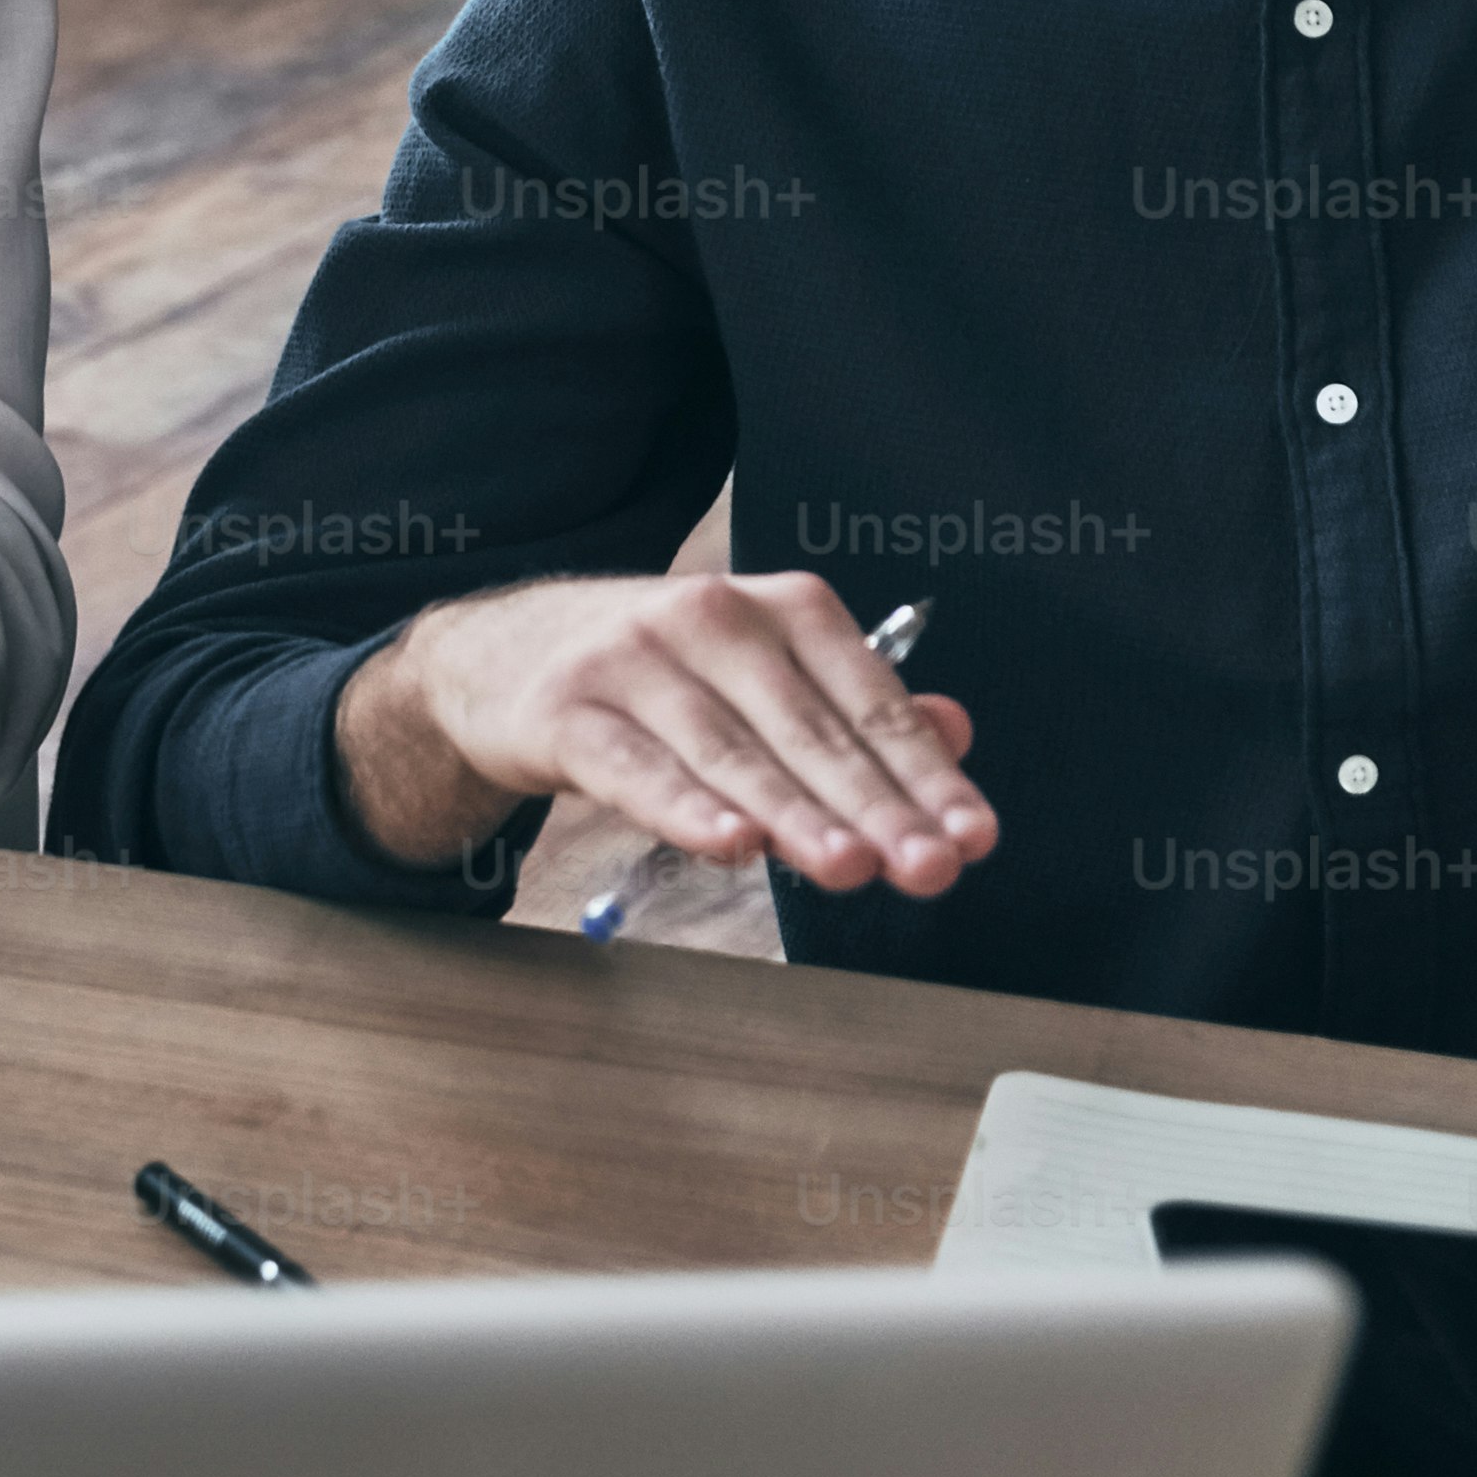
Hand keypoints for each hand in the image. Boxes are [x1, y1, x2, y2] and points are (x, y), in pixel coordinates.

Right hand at [348, 568, 992, 898]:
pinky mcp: (566, 709)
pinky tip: (731, 845)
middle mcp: (711, 617)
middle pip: (808, 728)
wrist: (504, 654)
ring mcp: (633, 659)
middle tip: (928, 868)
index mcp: (778, 608)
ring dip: (795, 813)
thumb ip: (855, 710)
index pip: (868, 700)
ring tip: (851, 866)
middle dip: (876, 805)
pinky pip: (635, 767)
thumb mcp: (762, 679)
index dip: (925, 773)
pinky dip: (685, 807)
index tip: (972, 837)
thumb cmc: (659, 677)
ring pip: (730, 750)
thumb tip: (955, 731)